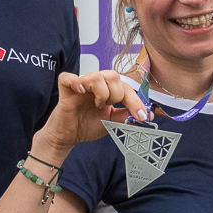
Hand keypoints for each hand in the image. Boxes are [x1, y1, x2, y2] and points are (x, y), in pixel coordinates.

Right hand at [39, 69, 153, 153]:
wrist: (67, 137)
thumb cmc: (86, 126)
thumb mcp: (111, 121)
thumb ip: (126, 116)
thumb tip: (147, 114)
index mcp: (106, 90)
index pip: (125, 86)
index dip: (135, 100)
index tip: (142, 116)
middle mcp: (94, 85)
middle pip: (112, 75)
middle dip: (117, 94)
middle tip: (110, 107)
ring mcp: (80, 86)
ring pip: (96, 75)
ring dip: (102, 91)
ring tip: (97, 104)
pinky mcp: (65, 90)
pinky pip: (68, 77)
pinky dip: (76, 82)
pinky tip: (81, 92)